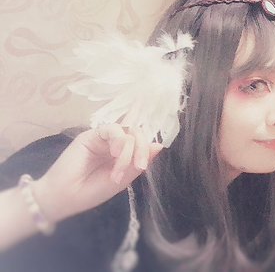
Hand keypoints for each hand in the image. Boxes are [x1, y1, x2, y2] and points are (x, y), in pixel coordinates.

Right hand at [32, 125, 162, 223]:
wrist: (63, 198)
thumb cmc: (91, 192)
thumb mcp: (122, 180)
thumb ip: (138, 163)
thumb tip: (159, 145)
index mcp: (123, 154)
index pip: (142, 141)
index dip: (147, 148)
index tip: (142, 166)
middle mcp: (114, 144)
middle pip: (137, 134)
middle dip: (142, 149)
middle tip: (138, 166)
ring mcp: (103, 139)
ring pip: (127, 131)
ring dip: (128, 150)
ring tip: (118, 170)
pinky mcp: (91, 135)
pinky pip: (111, 128)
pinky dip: (118, 140)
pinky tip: (113, 153)